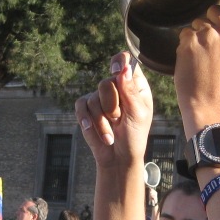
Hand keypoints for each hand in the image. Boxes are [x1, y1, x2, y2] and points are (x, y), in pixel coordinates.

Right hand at [75, 51, 152, 170]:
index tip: (116, 72)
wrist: (119, 158)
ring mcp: (99, 97)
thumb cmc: (134, 136)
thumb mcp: (138, 115)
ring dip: (102, 122)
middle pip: (105, 82)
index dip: (119, 62)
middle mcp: (116, 87)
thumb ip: (130, 93)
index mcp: (134, 84)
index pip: (125, 61)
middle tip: (119, 120)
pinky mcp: (86, 108)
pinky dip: (88, 121)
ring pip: (93, 99)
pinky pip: (81, 107)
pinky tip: (94, 131)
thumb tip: (123, 71)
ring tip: (111, 135)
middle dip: (111, 105)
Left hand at [174, 1, 219, 131]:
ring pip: (198, 22)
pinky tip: (192, 59)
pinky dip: (186, 44)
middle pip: (216, 10)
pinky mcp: (190, 42)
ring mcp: (208, 35)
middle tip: (210, 41)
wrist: (211, 104)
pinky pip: (185, 33)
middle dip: (212, 22)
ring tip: (201, 56)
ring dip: (198, 35)